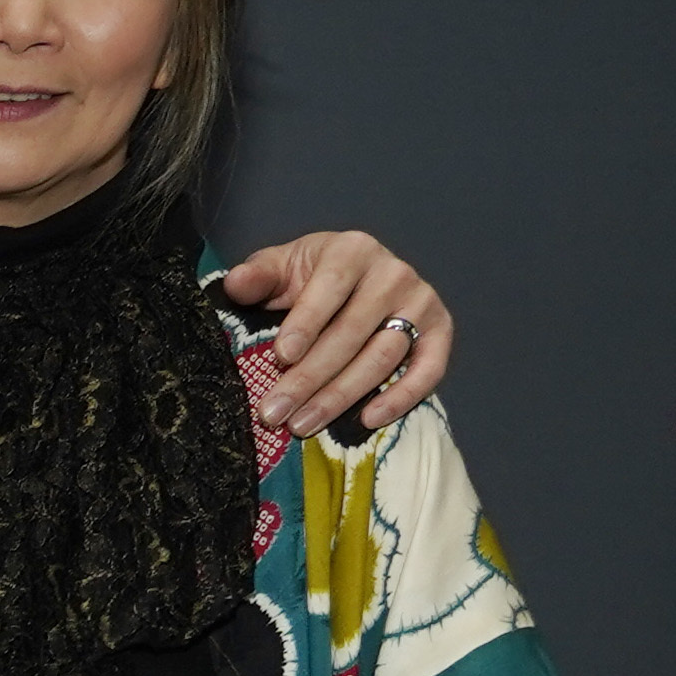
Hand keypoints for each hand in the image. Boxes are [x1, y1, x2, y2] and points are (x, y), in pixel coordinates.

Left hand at [219, 229, 452, 444]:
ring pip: (381, 358)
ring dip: (340, 397)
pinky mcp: (440, 331)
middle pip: (351, 334)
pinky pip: (429, 369)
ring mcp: (421, 302)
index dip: (305, 325)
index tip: (281, 358)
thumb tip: (235, 283)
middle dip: (309, 378)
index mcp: (353, 250)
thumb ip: (257, 275)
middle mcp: (393, 274)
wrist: (356, 277)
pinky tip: (367, 420)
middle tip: (274, 413)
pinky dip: (401, 397)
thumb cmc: (310, 277)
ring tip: (301, 425)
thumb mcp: (280, 268)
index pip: (329, 290)